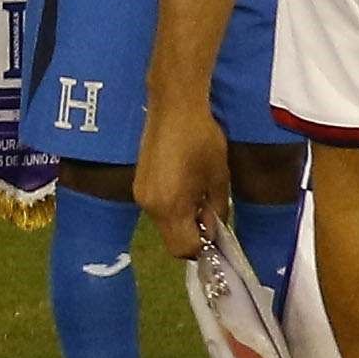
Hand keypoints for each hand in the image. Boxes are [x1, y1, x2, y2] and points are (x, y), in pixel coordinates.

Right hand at [134, 107, 229, 262]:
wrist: (174, 109)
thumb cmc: (202, 141)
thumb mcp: (219, 178)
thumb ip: (217, 209)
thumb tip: (214, 229)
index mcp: (170, 207)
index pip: (184, 248)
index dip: (202, 247)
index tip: (216, 234)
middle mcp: (149, 207)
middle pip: (172, 239)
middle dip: (192, 235)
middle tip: (209, 213)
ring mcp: (140, 195)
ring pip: (164, 224)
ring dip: (182, 220)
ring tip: (198, 195)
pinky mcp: (138, 183)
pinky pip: (157, 208)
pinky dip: (172, 207)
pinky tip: (185, 186)